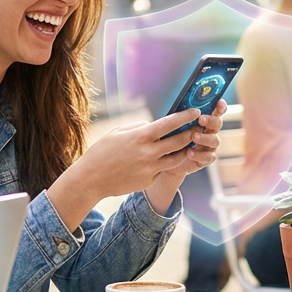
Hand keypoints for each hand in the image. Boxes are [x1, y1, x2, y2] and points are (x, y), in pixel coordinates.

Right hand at [48, 108, 203, 224]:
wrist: (92, 179)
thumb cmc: (102, 151)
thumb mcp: (118, 132)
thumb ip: (139, 126)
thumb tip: (153, 124)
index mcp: (141, 136)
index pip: (170, 123)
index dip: (186, 116)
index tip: (195, 111)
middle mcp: (149, 152)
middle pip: (180, 140)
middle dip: (193, 132)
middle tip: (200, 127)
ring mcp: (150, 168)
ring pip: (178, 158)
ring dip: (186, 150)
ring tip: (191, 144)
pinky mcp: (149, 180)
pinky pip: (163, 169)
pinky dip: (166, 163)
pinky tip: (166, 158)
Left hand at [146, 100, 224, 198]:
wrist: (165, 160)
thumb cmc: (170, 138)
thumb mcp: (172, 125)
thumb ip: (179, 116)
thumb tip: (178, 107)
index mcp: (204, 121)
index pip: (216, 111)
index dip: (220, 106)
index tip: (219, 102)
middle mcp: (209, 132)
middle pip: (217, 124)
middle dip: (211, 120)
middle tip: (201, 119)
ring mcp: (209, 146)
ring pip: (215, 141)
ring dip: (205, 138)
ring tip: (194, 137)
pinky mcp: (205, 159)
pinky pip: (208, 157)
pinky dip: (199, 155)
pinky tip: (190, 153)